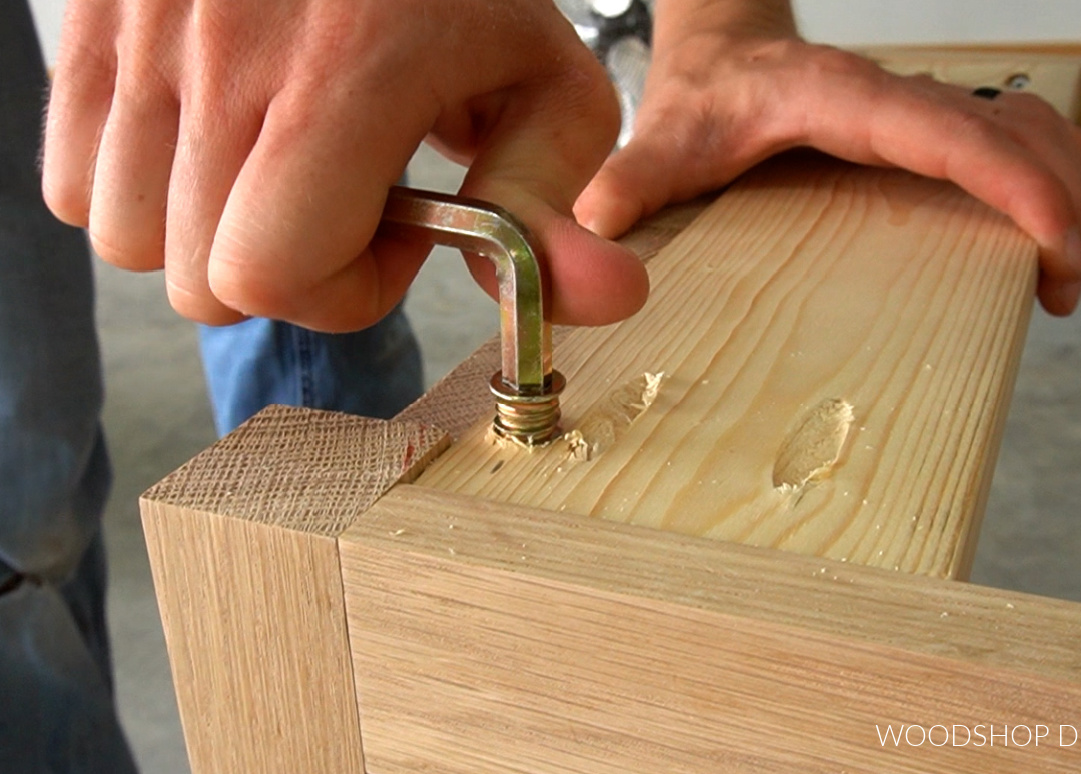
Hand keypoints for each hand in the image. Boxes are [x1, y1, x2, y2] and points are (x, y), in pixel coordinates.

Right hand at [43, 0, 648, 330]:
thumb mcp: (543, 83)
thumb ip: (551, 200)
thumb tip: (606, 300)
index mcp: (343, 74)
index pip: (271, 274)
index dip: (344, 287)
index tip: (394, 231)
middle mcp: (220, 53)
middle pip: (198, 282)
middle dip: (288, 269)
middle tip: (339, 198)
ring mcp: (137, 37)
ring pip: (124, 241)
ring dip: (211, 235)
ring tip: (277, 165)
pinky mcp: (89, 28)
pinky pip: (71, 180)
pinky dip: (141, 190)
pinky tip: (214, 141)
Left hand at [574, 0, 1080, 315]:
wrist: (723, 55)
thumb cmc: (702, 97)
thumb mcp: (666, 139)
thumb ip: (634, 180)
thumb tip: (599, 226)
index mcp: (846, 102)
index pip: (952, 136)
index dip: (1016, 186)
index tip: (1056, 245)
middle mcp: (900, 98)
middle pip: (1019, 135)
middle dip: (1063, 208)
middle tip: (1064, 291)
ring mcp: (925, 108)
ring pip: (1035, 130)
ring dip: (1068, 195)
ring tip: (1065, 278)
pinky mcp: (934, 125)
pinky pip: (1019, 138)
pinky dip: (1048, 181)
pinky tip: (1045, 237)